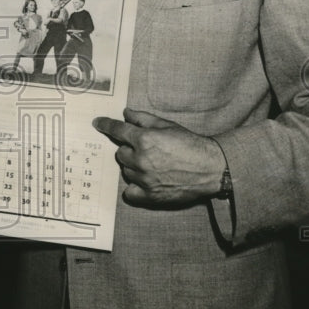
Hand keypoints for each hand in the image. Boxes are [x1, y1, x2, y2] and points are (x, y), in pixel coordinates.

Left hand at [93, 109, 225, 206]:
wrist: (210, 168)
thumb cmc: (190, 144)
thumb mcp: (167, 125)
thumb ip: (143, 119)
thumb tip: (126, 113)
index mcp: (144, 139)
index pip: (117, 130)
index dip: (105, 125)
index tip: (97, 123)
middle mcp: (141, 159)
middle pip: (120, 152)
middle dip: (130, 149)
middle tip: (147, 150)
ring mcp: (145, 179)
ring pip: (126, 171)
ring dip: (133, 167)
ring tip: (153, 165)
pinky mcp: (150, 195)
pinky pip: (130, 192)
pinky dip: (134, 187)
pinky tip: (144, 182)